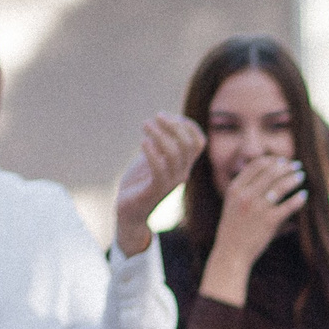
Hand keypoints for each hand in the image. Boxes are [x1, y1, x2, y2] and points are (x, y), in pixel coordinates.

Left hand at [114, 114, 205, 255]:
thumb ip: (161, 144)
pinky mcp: (155, 190)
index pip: (199, 142)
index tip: (167, 116)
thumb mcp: (152, 159)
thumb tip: (165, 120)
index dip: (187, 125)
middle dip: (173, 125)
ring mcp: (170, 182)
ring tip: (145, 124)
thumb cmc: (140, 183)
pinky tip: (142, 143)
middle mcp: (182, 173)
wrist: (129, 212)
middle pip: (188, 144)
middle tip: (156, 116)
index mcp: (184, 165)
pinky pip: (159, 169)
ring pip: (174, 153)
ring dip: (160, 134)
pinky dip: (152, 153)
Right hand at [201, 156, 310, 302]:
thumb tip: (267, 175)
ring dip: (293, 178)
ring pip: (280, 185)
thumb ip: (245, 189)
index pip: (256, 166)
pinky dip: (298, 199)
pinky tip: (304, 196)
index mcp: (235, 189)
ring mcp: (257, 208)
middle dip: (286, 166)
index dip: (271, 160)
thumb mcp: (232, 204)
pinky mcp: (269, 221)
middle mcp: (245, 195)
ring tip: (300, 176)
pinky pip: (289, 205)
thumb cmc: (233, 229)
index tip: (281, 160)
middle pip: (270, 172)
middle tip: (296, 165)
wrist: (230, 253)